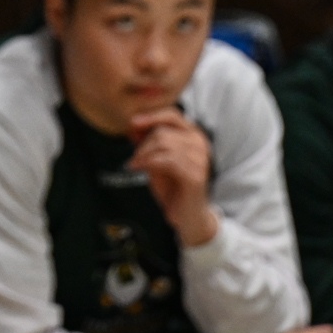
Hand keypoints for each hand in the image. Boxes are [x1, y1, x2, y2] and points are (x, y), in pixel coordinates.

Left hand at [127, 109, 216, 245]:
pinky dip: (147, 162)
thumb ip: (149, 142)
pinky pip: (166, 160)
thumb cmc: (172, 187)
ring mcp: (200, 159)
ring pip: (163, 144)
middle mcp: (200, 144)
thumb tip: (133, 125)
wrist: (187, 217)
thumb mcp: (157, 160)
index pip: (172, 115)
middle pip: (163, 131)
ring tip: (135, 164)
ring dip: (143, 154)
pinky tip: (139, 169)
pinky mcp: (195, 175)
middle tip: (133, 158)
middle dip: (143, 144)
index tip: (132, 123)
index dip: (151, 116)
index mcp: (193, 136)